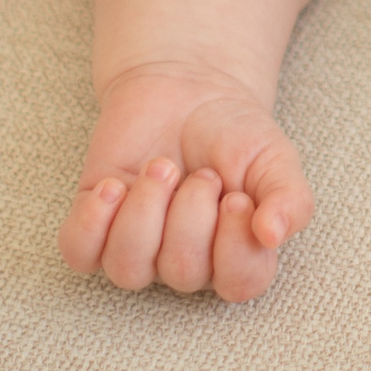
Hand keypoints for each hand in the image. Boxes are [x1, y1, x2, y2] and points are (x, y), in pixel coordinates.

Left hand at [59, 62, 313, 301]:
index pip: (239, 283)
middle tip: (201, 172)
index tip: (236, 196)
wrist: (187, 88)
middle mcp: (186, 262)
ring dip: (144, 211)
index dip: (235, 243)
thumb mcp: (275, 157)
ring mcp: (137, 248)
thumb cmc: (234, 131)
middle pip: (183, 272)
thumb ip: (290, 197)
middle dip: (192, 211)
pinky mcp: (95, 225)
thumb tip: (274, 234)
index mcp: (238, 254)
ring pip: (128, 268)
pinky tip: (112, 186)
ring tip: (160, 166)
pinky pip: (79, 253)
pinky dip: (93, 221)